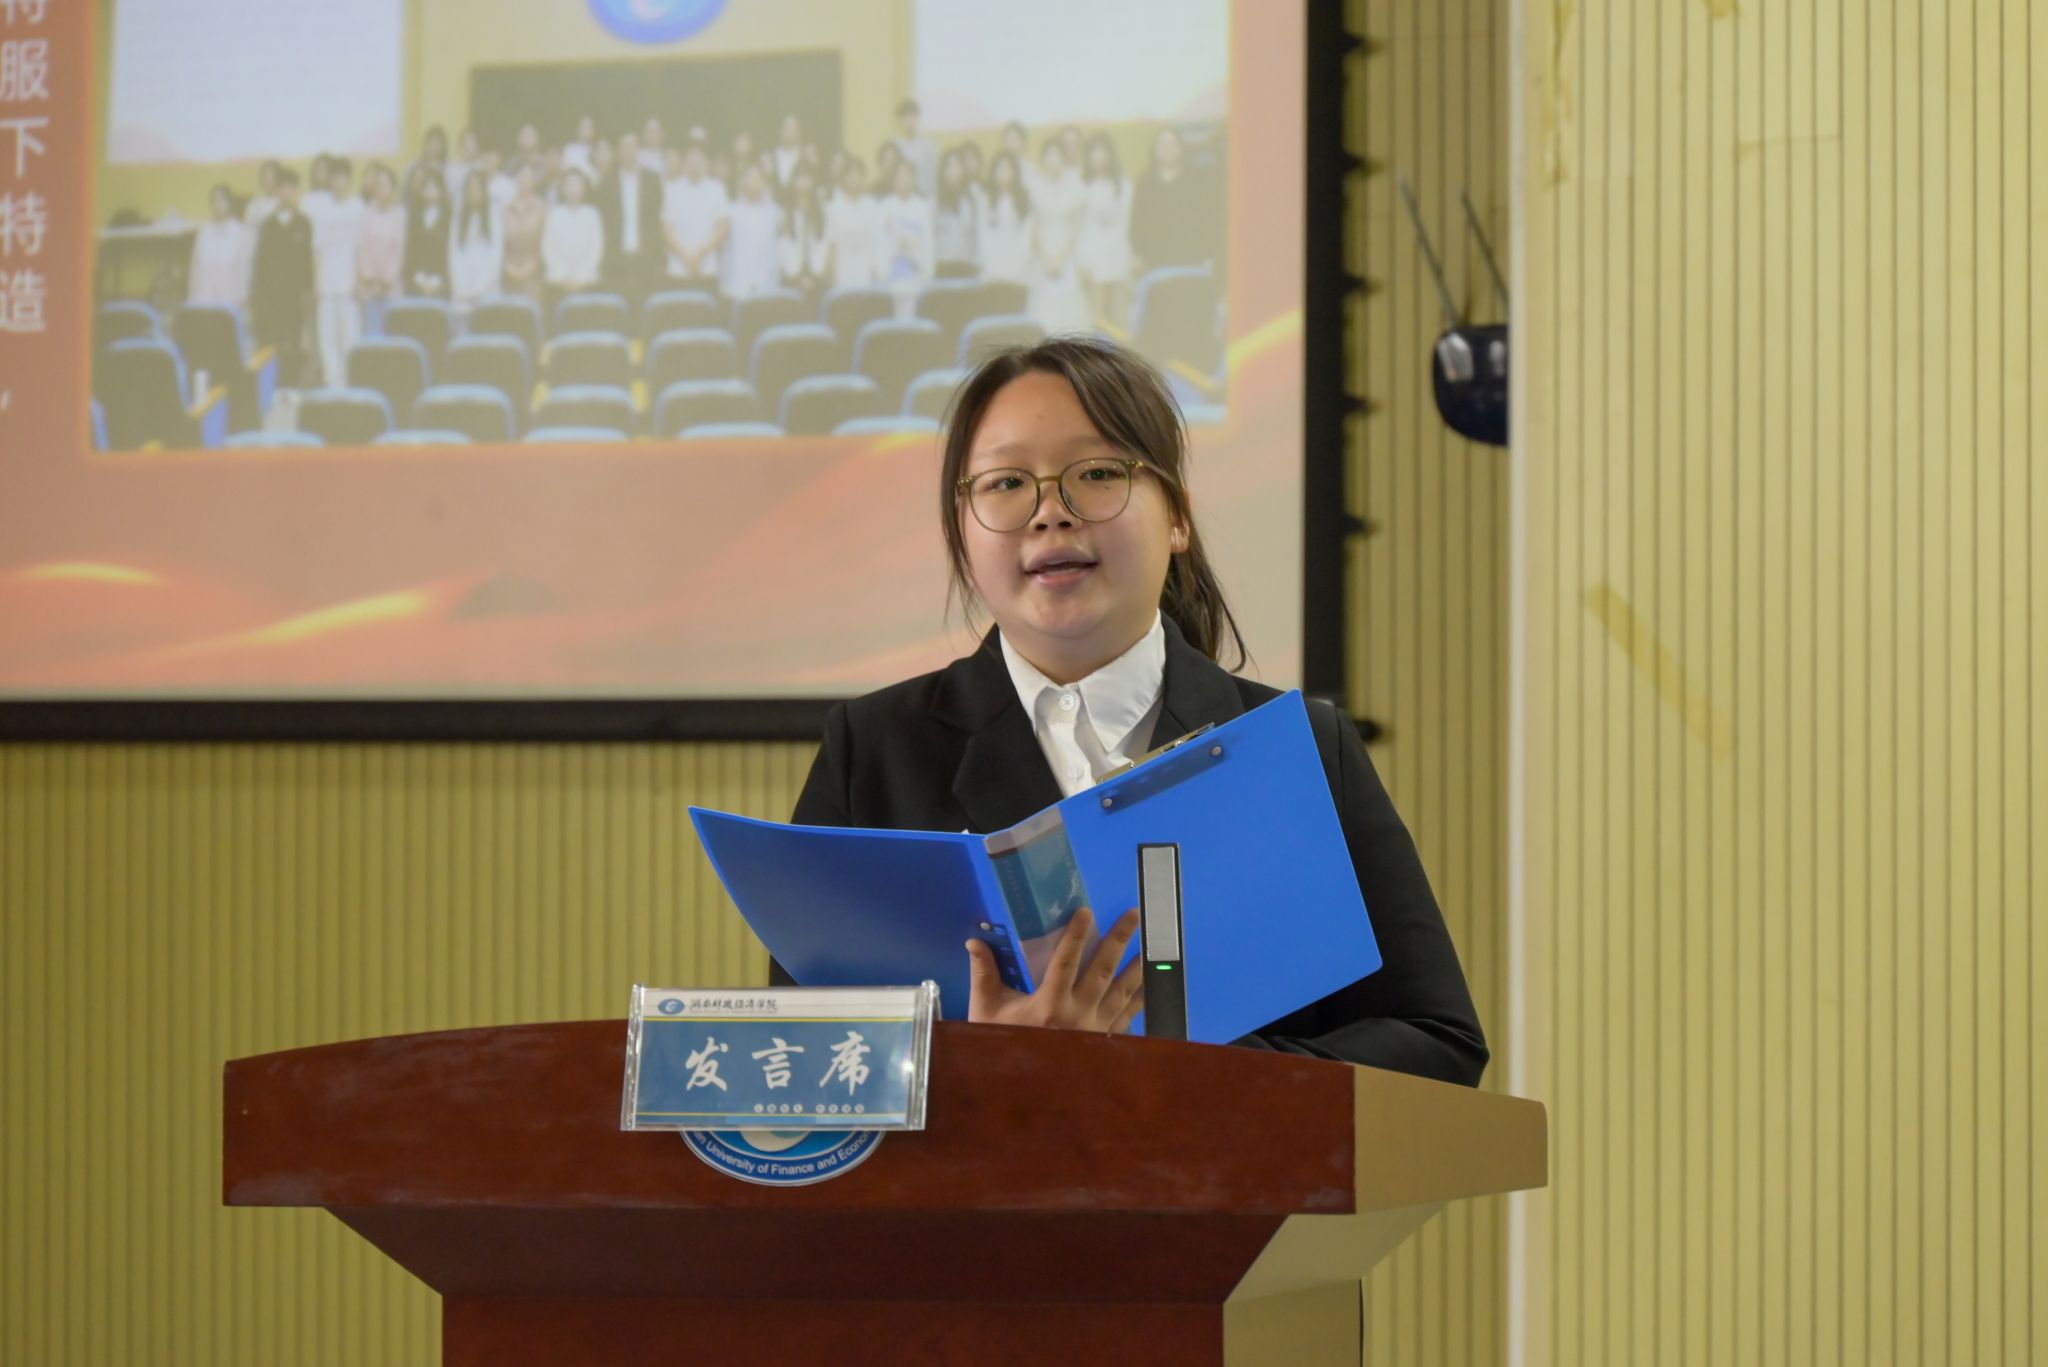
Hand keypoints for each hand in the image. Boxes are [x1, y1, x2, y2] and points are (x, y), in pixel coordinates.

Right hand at [965, 907, 1143, 1033]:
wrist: (1021, 1093)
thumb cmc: (1002, 1046)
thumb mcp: (987, 1010)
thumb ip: (984, 973)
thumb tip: (974, 941)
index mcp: (1048, 1005)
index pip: (1065, 961)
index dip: (1076, 935)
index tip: (1085, 911)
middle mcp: (1078, 1015)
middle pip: (1102, 970)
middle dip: (1118, 940)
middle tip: (1132, 915)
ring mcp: (1095, 1030)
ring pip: (1122, 992)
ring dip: (1136, 967)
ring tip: (1150, 946)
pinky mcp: (1104, 1042)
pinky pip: (1128, 1017)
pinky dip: (1140, 1000)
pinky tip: (1150, 987)